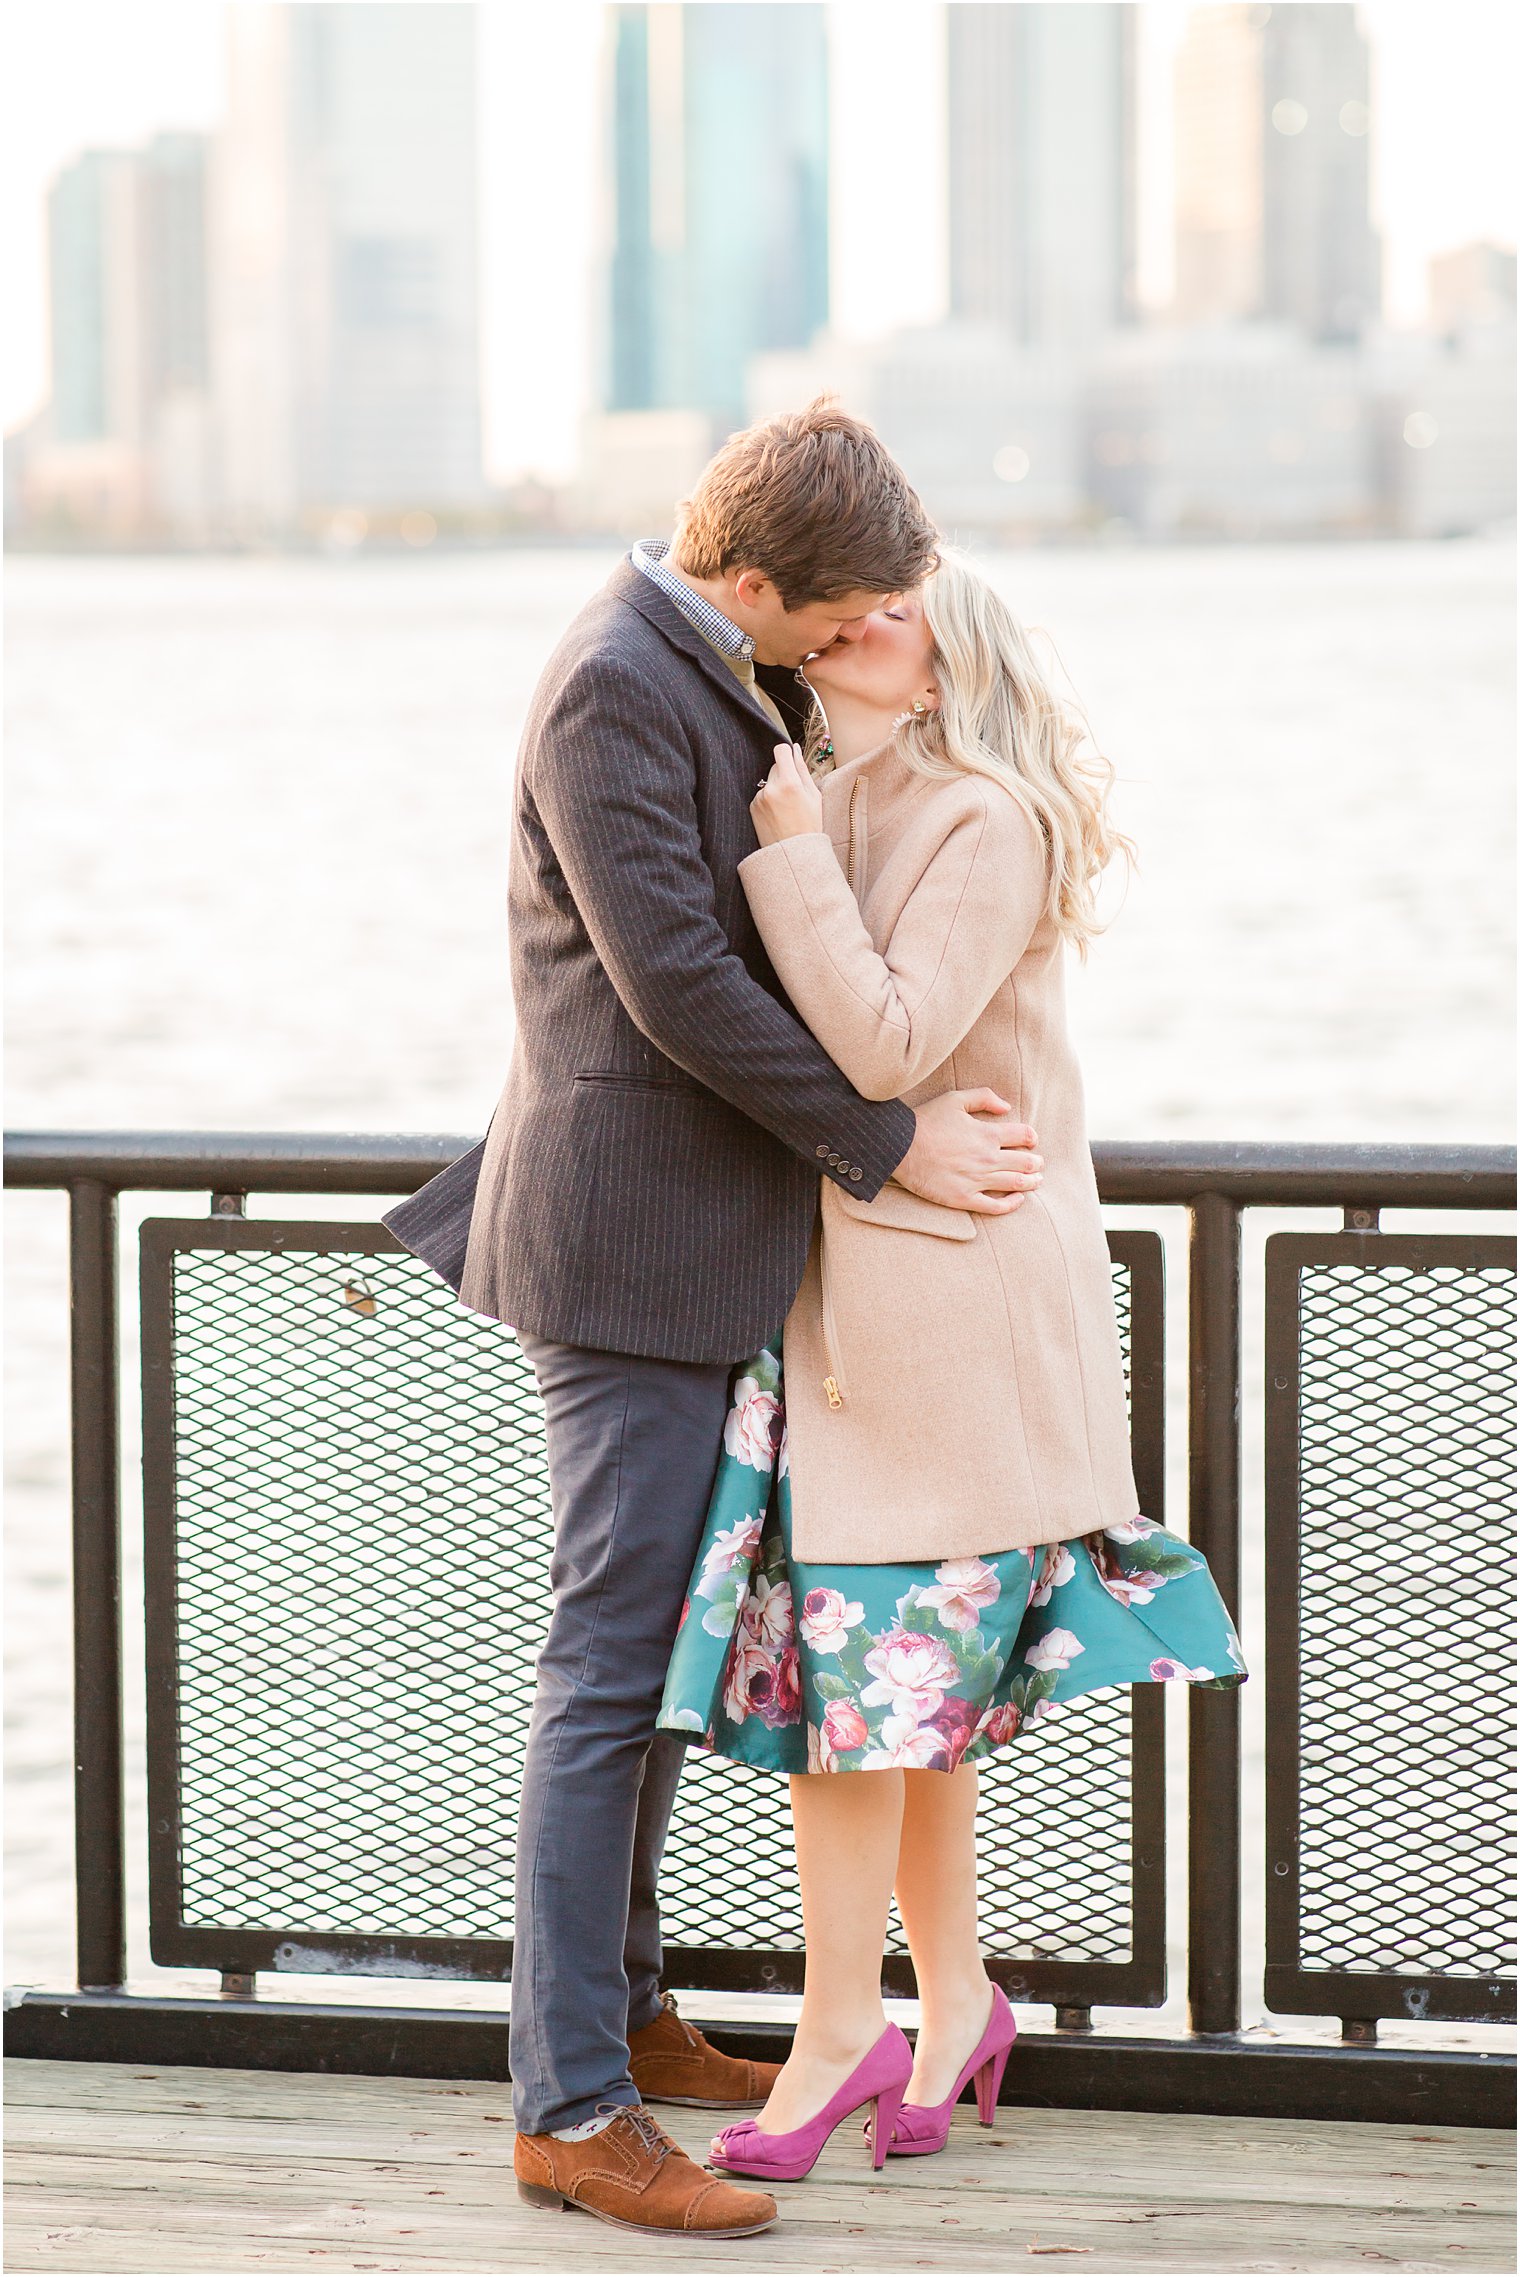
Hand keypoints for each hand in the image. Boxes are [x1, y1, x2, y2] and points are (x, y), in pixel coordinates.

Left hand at [751, 742, 823, 846]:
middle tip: (795, 794)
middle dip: (785, 773)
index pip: (780, 751)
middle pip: (775, 765)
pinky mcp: (753, 807)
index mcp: (789, 783)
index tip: (791, 760)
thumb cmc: (810, 826)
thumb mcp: (814, 796)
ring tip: (787, 808)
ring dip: (777, 787)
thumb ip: (803, 769)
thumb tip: (795, 749)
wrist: (793, 854)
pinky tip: (778, 814)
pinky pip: (762, 793)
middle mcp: (771, 788)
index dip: (787, 753)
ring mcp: (759, 798)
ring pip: (769, 780)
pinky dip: (769, 799)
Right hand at [894, 1090, 1042, 1214]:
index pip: (1024, 1135)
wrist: (898, 1147)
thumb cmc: (925, 1121)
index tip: (1031, 1140)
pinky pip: (995, 1206)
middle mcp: (987, 1158)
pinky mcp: (964, 1198)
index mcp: (987, 1134)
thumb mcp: (955, 1099)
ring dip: (1031, 1182)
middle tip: (1038, 1164)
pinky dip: (1012, 1204)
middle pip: (1026, 1162)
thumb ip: (984, 1097)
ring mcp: (976, 1180)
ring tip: (1037, 1181)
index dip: (1032, 1137)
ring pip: (1015, 1184)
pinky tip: (1018, 1199)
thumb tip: (1007, 1106)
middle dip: (1037, 1163)